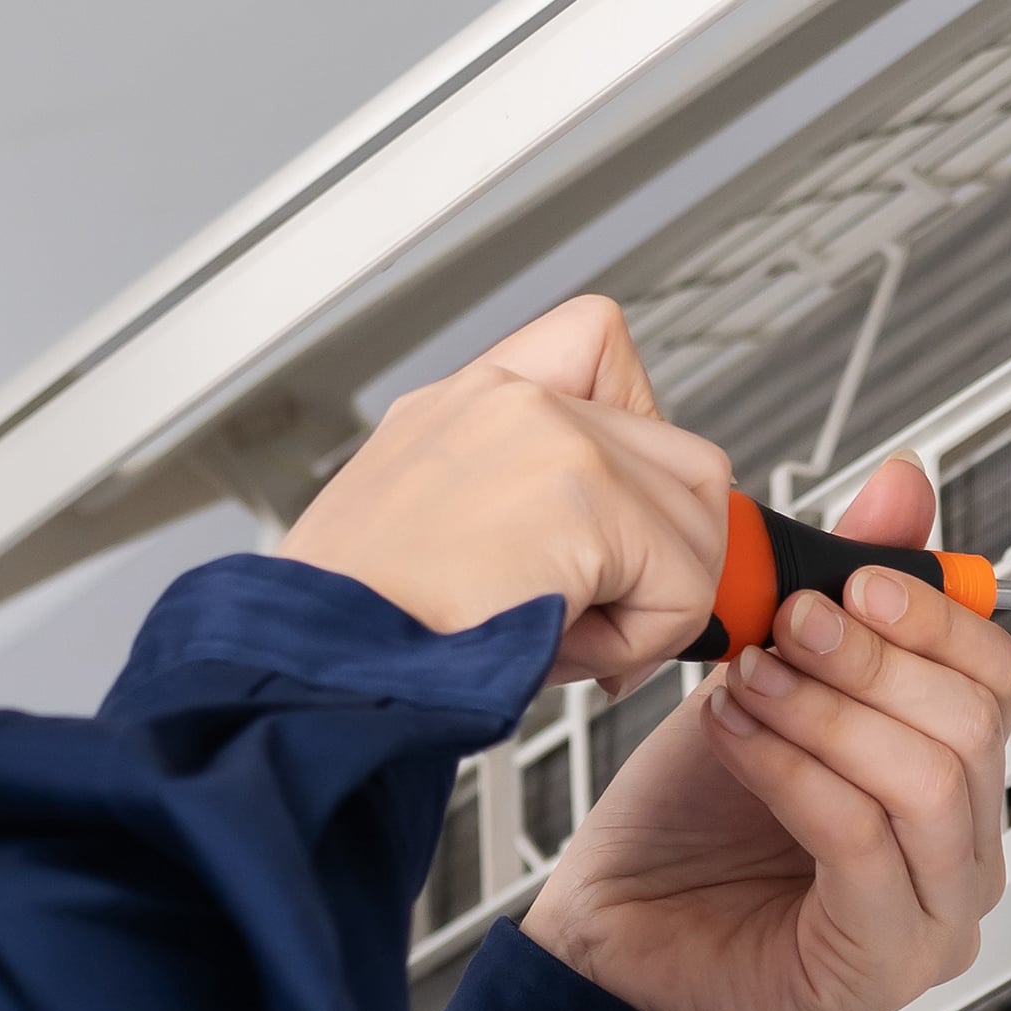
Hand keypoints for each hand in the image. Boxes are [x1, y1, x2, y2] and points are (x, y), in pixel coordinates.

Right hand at [277, 296, 732, 690]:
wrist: (308, 664)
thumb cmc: (353, 631)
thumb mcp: (425, 532)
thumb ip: (525, 510)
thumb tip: (625, 562)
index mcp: (469, 400)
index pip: (602, 346)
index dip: (637, 444)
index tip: (604, 530)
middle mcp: (511, 398)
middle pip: (686, 456)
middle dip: (666, 552)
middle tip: (600, 617)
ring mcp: (554, 434)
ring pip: (701, 520)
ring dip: (655, 601)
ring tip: (567, 637)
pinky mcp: (585, 497)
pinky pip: (683, 587)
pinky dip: (640, 642)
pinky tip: (559, 650)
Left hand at [523, 451, 1010, 1010]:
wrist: (601, 947)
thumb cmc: (679, 833)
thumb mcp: (765, 678)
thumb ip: (842, 588)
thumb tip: (902, 485)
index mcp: (949, 784)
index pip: (996, 677)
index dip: (931, 615)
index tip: (850, 579)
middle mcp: (959, 856)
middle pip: (973, 723)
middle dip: (873, 656)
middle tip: (788, 625)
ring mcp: (933, 919)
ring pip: (928, 779)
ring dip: (827, 710)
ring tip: (750, 683)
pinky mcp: (881, 965)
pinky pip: (862, 839)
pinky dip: (793, 770)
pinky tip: (738, 738)